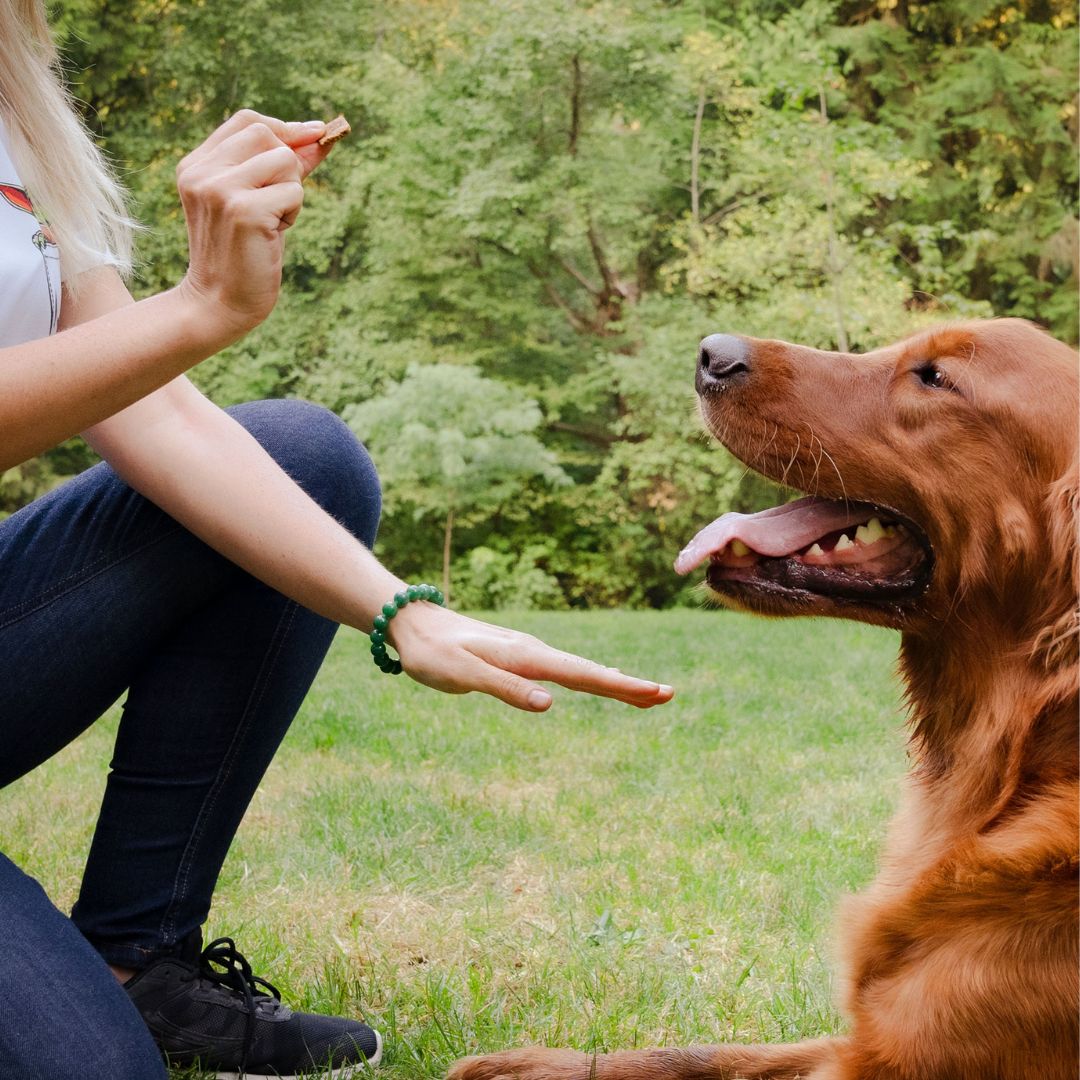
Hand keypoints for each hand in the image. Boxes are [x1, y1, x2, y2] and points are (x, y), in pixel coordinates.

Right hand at [175, 109, 333, 340]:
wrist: (219, 304)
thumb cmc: (242, 255)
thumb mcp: (256, 202)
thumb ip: (280, 168)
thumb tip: (319, 134)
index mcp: (196, 165)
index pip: (246, 121)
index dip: (284, 128)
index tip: (313, 135)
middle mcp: (202, 172)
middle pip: (266, 134)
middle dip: (289, 165)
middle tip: (279, 203)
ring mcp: (220, 189)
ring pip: (284, 161)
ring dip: (292, 193)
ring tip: (273, 222)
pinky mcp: (243, 211)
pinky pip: (294, 192)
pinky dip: (293, 214)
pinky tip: (273, 235)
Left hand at [388, 604, 673, 711]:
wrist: (412, 625)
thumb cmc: (433, 653)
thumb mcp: (463, 674)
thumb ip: (504, 688)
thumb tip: (549, 704)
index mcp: (526, 656)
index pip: (582, 674)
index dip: (620, 686)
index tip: (655, 693)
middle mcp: (533, 651)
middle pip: (590, 671)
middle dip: (628, 685)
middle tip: (667, 696)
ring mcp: (528, 653)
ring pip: (580, 670)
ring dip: (614, 683)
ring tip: (646, 695)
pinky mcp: (519, 658)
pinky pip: (563, 671)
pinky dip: (589, 679)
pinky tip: (597, 684)